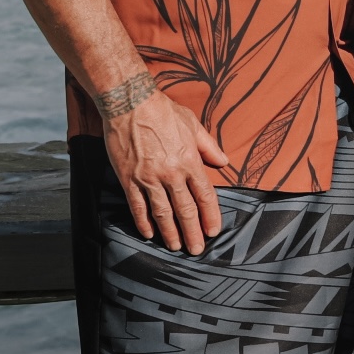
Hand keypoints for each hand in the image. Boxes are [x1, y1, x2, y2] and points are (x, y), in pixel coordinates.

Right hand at [101, 87, 230, 253]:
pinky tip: (149, 233)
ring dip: (170, 233)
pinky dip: (143, 222)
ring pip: (162, 213)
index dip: (210, 216)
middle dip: (193, 233)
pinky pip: (138, 206)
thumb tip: (223, 161)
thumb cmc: (163, 111)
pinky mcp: (130, 179)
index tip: (213, 231)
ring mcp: (149, 178)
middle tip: (196, 249)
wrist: (130, 103)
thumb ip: (208, 147)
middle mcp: (172, 173)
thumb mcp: (193, 125)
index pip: (205, 196)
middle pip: (185, 210)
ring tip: (175, 247)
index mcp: (190, 161)